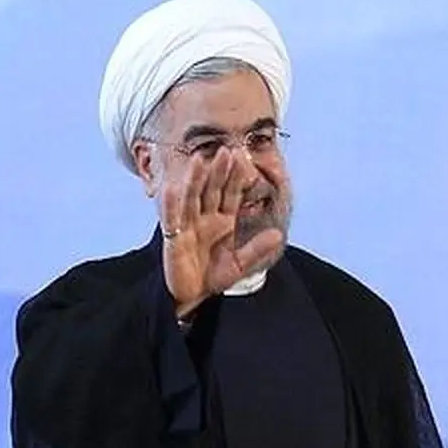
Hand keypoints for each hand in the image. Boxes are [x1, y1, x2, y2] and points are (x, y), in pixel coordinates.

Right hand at [160, 148, 284, 315]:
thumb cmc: (211, 277)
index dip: (236, 177)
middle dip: (218, 171)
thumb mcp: (239, 265)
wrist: (191, 297)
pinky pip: (171, 218)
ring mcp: (187, 226)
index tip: (243, 158)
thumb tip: (277, 235)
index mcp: (222, 221)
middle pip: (211, 190)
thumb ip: (256, 249)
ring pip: (191, 198)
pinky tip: (171, 188)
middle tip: (226, 150)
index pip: (230, 194)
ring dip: (194, 179)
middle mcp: (204, 219)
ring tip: (199, 159)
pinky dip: (170, 204)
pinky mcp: (172, 238)